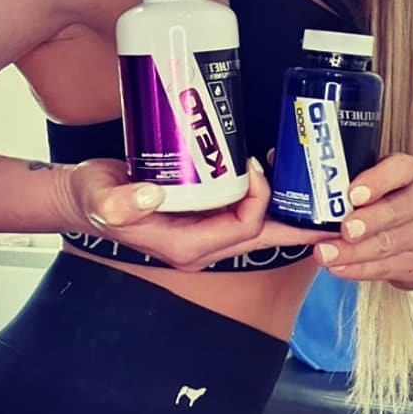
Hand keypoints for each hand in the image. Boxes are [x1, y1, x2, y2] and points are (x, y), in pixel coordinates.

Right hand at [61, 156, 334, 270]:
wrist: (82, 197)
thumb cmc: (92, 198)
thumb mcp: (100, 197)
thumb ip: (120, 201)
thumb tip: (152, 196)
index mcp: (186, 246)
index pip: (243, 229)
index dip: (260, 201)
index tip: (255, 167)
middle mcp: (201, 245)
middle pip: (262, 235)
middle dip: (296, 221)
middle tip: (330, 205)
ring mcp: (203, 233)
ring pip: (257, 226)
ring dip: (283, 209)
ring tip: (310, 188)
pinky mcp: (202, 217)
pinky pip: (243, 214)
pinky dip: (264, 199)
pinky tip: (275, 177)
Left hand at [313, 153, 412, 289]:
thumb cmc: (394, 199)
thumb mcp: (381, 178)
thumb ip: (345, 176)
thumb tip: (288, 168)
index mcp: (410, 173)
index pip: (399, 170)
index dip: (377, 181)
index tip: (353, 193)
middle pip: (395, 211)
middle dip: (366, 222)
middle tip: (343, 230)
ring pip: (386, 244)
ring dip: (353, 252)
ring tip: (325, 254)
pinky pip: (385, 268)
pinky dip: (359, 270)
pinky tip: (339, 268)